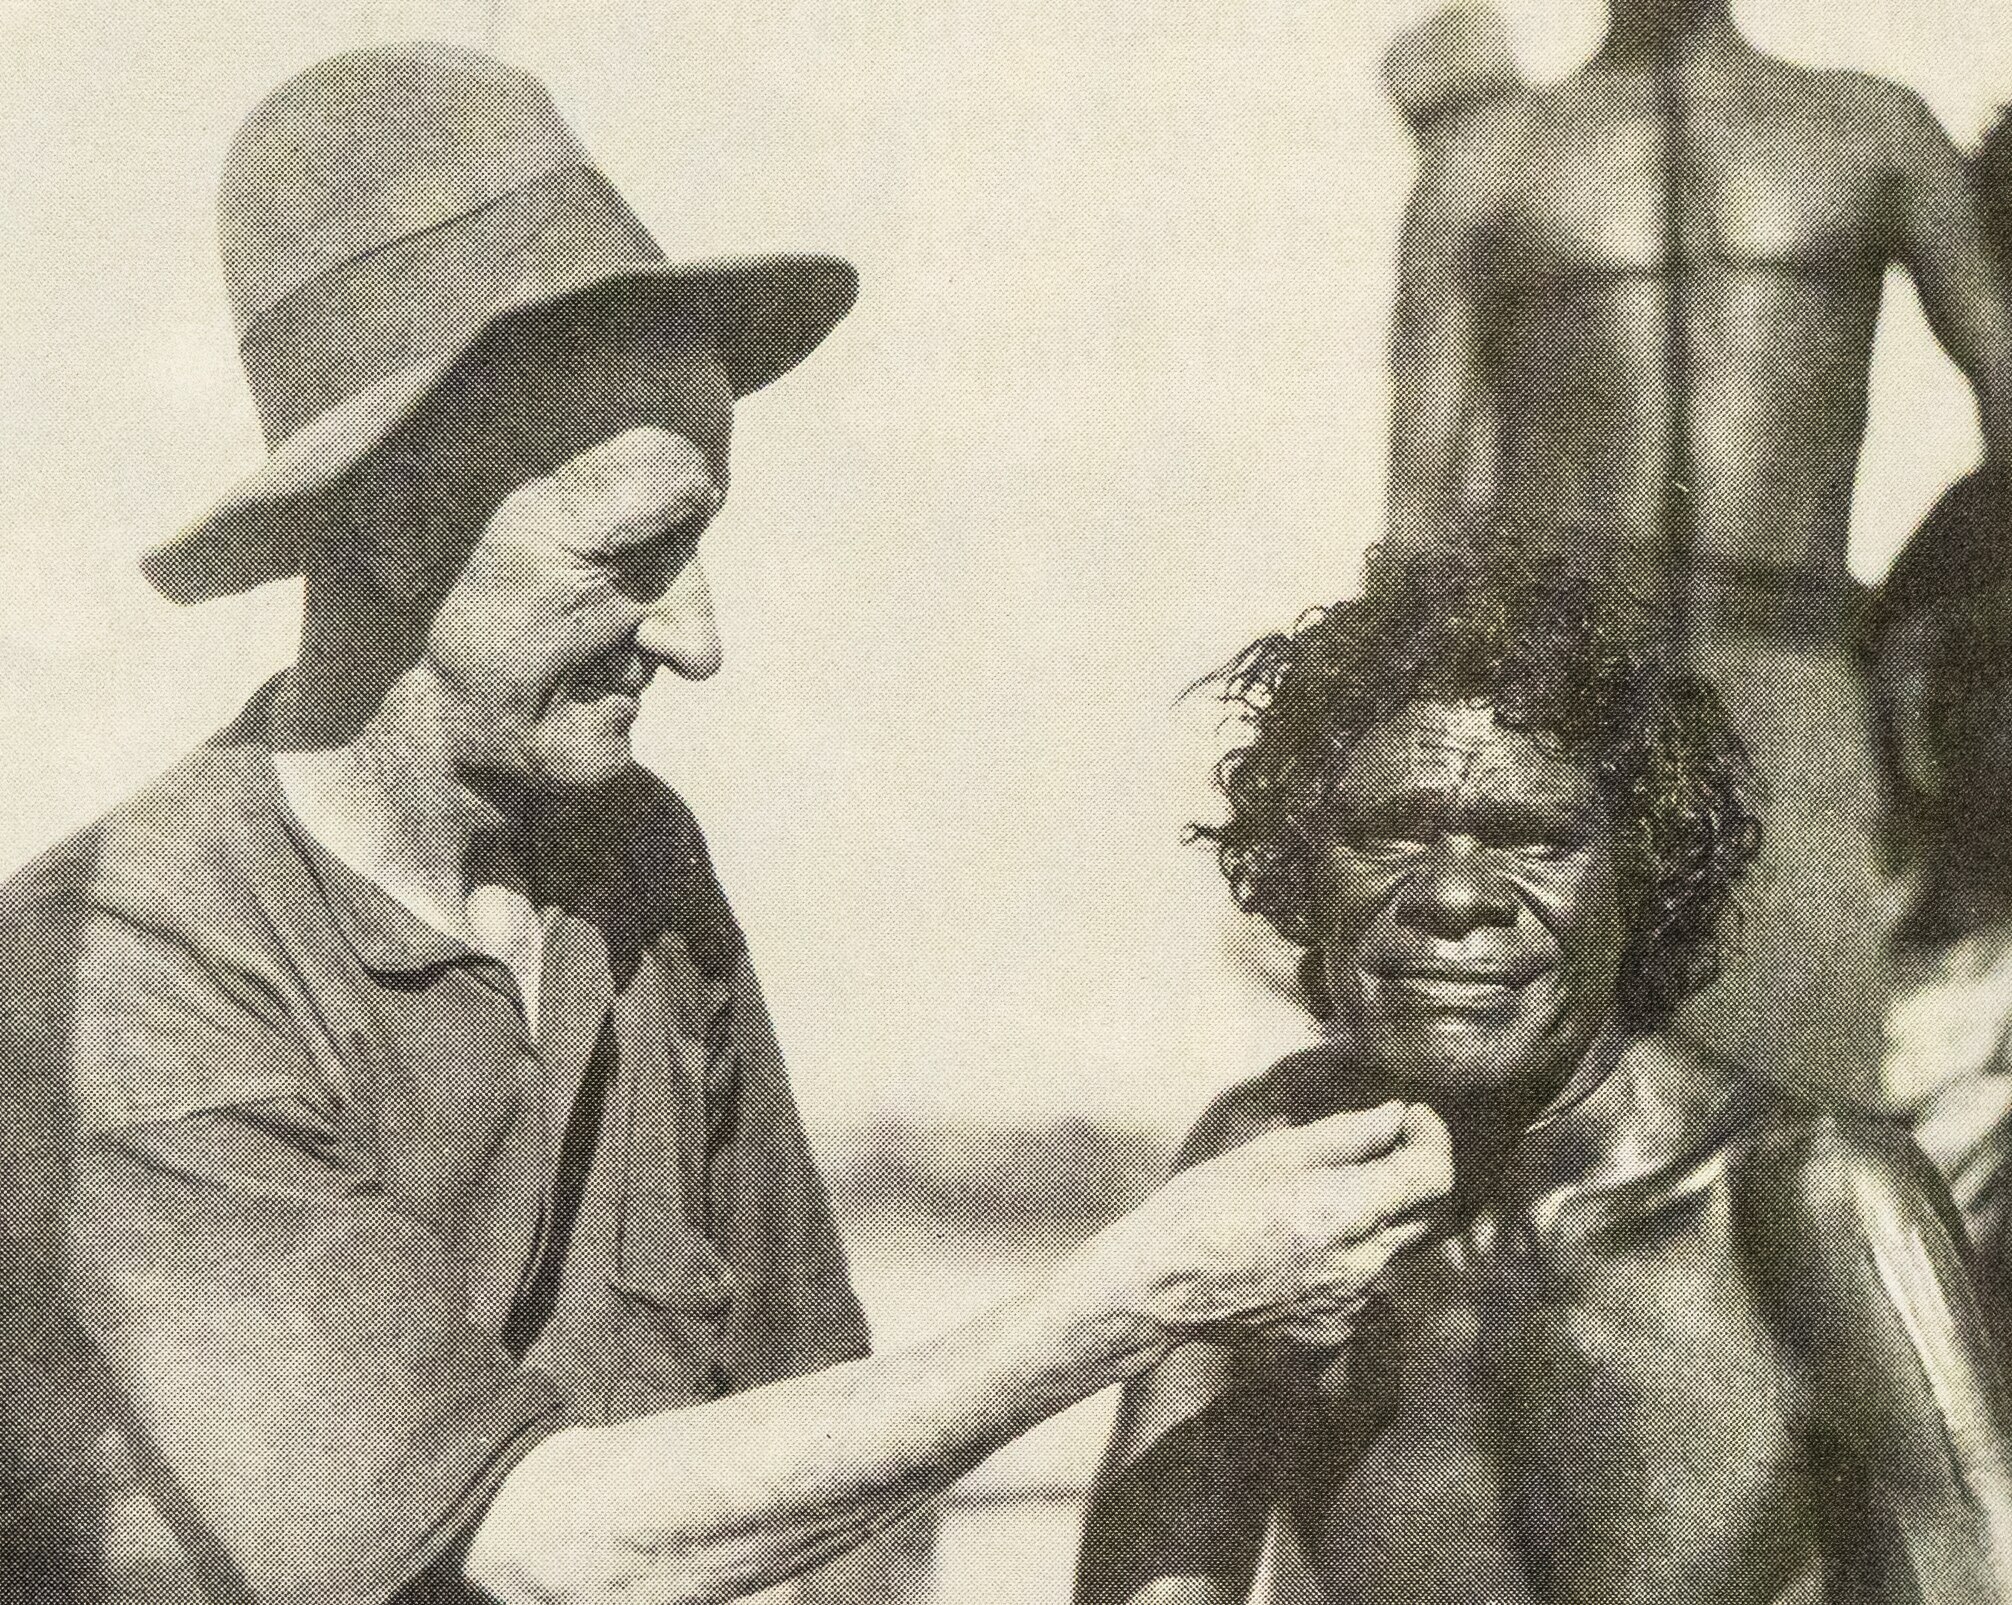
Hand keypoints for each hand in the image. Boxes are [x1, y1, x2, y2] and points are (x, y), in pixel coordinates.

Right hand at [1069, 1102, 1450, 1343]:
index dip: (1432, 1139)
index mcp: (1352, 1212)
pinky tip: (1297, 1250)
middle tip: (1381, 1151)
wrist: (1161, 1287)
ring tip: (1317, 1205)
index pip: (1434, 1176)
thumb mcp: (1272, 1155)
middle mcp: (1366, 1265)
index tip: (1412, 1117)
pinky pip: (1358, 1289)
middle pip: (1427, 1218)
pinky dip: (1344, 1261)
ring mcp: (1352, 1308)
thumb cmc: (1206, 1207)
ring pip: (1389, 1253)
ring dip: (1373, 1222)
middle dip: (1413, 1178)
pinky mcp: (1332, 1335)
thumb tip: (1394, 1118)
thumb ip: (1346, 1135)